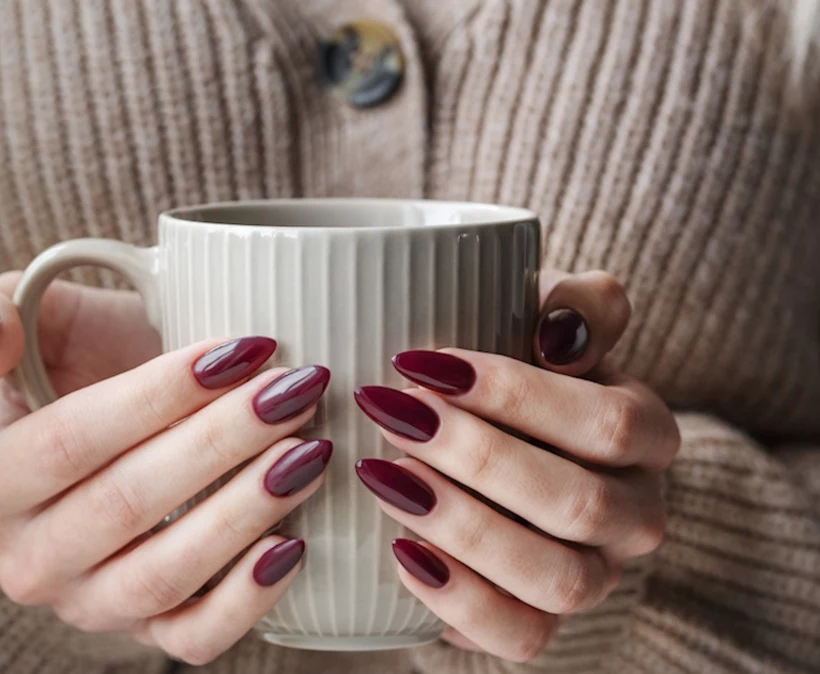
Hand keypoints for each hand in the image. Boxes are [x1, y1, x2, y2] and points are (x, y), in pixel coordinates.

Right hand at [0, 272, 332, 664]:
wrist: (131, 422)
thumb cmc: (88, 359)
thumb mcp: (31, 316)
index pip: (68, 442)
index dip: (155, 397)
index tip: (237, 352)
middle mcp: (28, 560)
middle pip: (124, 504)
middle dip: (220, 443)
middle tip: (293, 391)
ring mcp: (87, 605)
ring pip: (163, 574)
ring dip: (243, 512)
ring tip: (308, 451)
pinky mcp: (147, 635)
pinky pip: (195, 638)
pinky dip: (246, 598)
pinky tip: (293, 541)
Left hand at [353, 270, 678, 661]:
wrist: (475, 438)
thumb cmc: (504, 361)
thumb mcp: (535, 310)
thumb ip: (573, 302)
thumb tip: (559, 333)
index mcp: (645, 432)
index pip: (610, 424)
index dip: (518, 396)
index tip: (420, 361)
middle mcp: (634, 512)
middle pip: (580, 504)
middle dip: (476, 458)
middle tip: (389, 414)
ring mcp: (593, 577)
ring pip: (557, 579)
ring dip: (464, 528)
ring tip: (384, 476)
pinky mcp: (540, 624)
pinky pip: (521, 636)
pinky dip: (460, 600)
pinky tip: (400, 550)